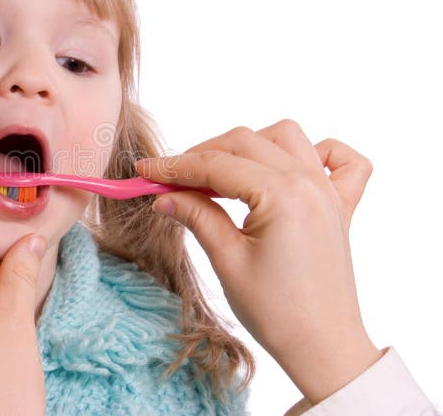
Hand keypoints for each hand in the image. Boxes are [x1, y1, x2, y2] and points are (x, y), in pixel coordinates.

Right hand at [135, 119, 381, 404]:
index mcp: (283, 195)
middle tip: (169, 180)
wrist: (324, 347)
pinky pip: (339, 159)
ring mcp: (329, 191)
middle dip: (201, 156)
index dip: (174, 166)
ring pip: (285, 137)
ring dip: (247, 146)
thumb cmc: (277, 313)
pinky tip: (289, 167)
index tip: (144, 171)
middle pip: (245, 143)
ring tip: (219, 174)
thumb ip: (197, 216)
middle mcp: (310, 182)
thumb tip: (164, 196)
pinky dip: (316, 151)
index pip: (216, 165)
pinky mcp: (341, 205)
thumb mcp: (227, 262)